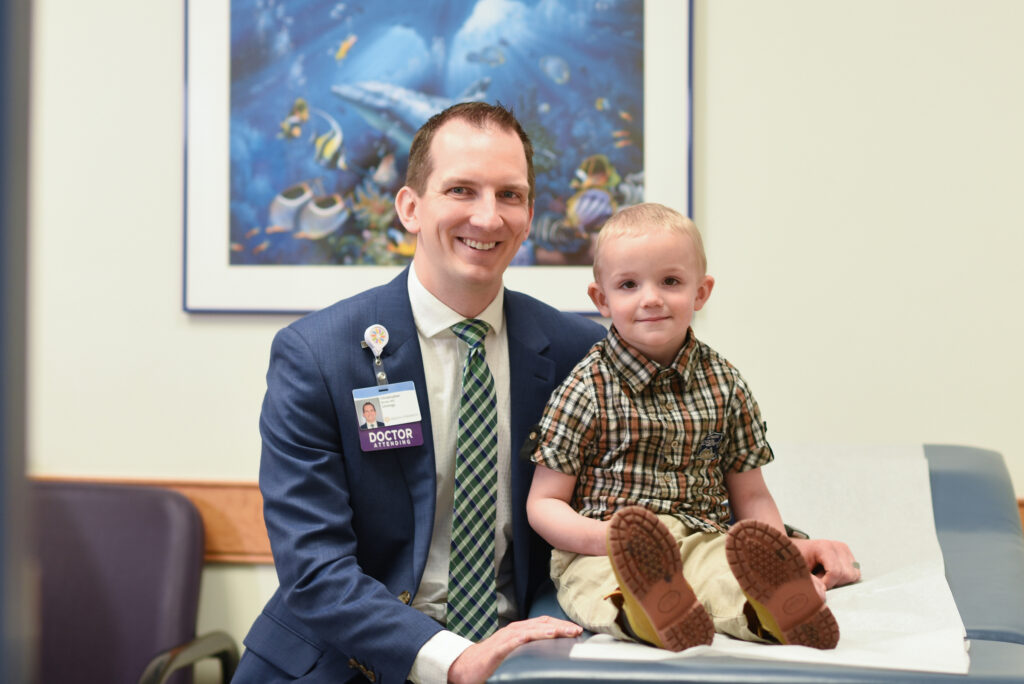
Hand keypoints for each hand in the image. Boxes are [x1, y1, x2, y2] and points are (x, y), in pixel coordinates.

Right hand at [447, 616, 582, 683]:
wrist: (463, 668)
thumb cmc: (489, 662)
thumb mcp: (513, 654)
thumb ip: (529, 651)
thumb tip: (550, 656)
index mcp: (519, 632)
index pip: (544, 623)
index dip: (561, 625)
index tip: (577, 631)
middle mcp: (514, 631)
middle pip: (541, 624)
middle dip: (561, 626)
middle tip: (577, 631)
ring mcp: (505, 639)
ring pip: (530, 630)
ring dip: (548, 630)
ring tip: (563, 631)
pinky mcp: (497, 650)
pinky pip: (514, 642)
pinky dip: (527, 638)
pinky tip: (538, 637)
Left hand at [792, 537, 860, 588]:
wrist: (797, 551)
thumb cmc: (797, 560)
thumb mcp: (799, 570)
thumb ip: (811, 582)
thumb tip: (822, 596)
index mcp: (825, 547)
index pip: (835, 572)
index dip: (826, 584)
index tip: (816, 585)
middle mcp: (838, 547)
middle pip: (846, 575)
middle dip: (833, 582)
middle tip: (818, 579)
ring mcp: (845, 551)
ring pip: (853, 576)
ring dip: (839, 581)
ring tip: (824, 576)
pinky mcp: (850, 557)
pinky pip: (854, 575)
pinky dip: (843, 579)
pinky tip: (830, 575)